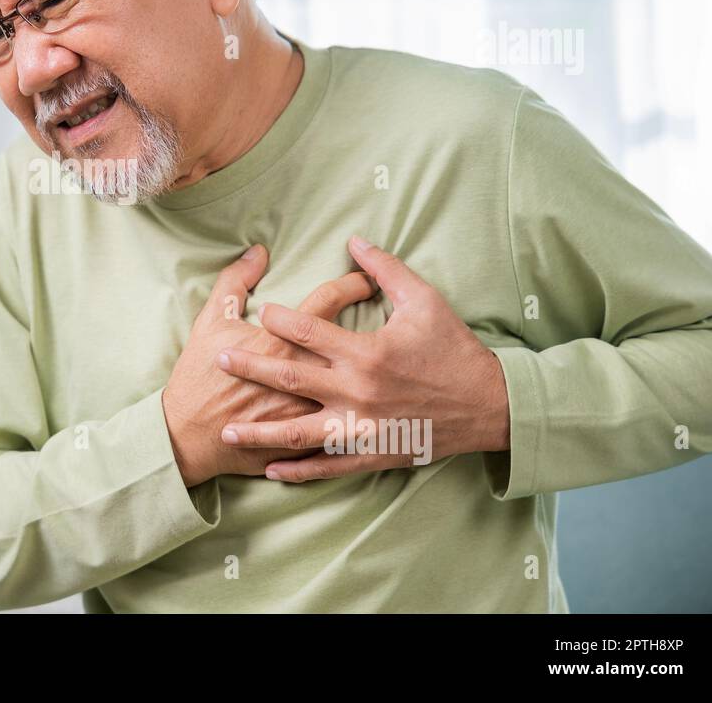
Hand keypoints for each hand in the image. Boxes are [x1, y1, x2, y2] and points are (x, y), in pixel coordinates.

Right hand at [162, 244, 378, 486]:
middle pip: (354, 339)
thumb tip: (257, 252)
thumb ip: (235, 282)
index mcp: (288, 344)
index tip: (363, 279)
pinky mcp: (317, 442)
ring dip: (382, 370)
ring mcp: (318, 413)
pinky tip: (382, 401)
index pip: (329, 302)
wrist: (189, 438)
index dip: (350, 285)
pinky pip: (355, 427)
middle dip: (379, 319)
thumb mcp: (212, 321)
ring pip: (362, 387)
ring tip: (394, 353)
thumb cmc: (199, 378)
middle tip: (391, 307)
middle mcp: (313, 377)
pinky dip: (370, 414)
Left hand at [217, 235, 510, 482]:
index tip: (260, 312)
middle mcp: (357, 392)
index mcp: (366, 353)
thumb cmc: (455, 350)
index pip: (309, 331)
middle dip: (252, 368)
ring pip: (299, 432)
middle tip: (220, 360)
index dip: (280, 319)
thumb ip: (386, 269)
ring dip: (261, 431)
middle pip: (290, 378)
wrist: (490, 406)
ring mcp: (362, 428)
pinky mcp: (371, 453)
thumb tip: (354, 241)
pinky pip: (327, 466)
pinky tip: (270, 469)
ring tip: (228, 430)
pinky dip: (298, 470)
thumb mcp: (425, 301)